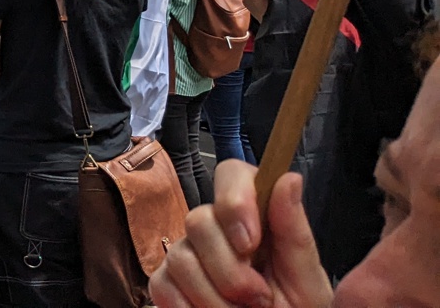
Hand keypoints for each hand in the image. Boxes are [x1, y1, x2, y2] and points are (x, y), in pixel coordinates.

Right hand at [150, 161, 329, 307]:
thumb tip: (290, 179)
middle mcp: (216, 227)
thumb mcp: (306, 279)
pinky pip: (162, 284)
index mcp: (255, 216)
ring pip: (180, 257)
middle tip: (259, 299)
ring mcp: (188, 252)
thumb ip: (294, 232)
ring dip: (213, 298)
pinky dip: (188, 307)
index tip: (250, 243)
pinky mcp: (167, 280)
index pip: (231, 174)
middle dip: (229, 271)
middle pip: (199, 220)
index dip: (234, 202)